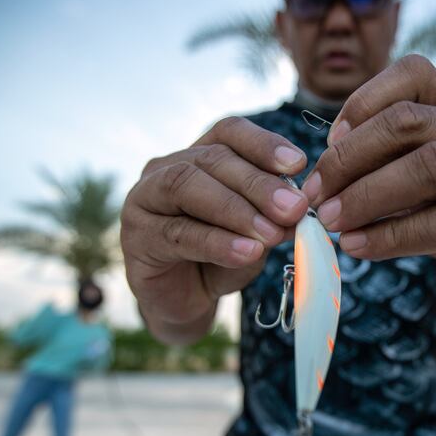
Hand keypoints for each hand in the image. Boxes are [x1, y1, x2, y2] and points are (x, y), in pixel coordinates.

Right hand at [121, 117, 308, 336]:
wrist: (187, 303)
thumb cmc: (222, 260)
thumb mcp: (255, 235)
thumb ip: (272, 218)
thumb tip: (298, 209)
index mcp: (198, 156)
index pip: (229, 133)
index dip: (263, 144)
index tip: (298, 164)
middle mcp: (166, 169)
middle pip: (212, 159)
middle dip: (258, 184)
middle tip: (294, 208)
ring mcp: (144, 200)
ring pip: (187, 187)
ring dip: (236, 210)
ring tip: (271, 234)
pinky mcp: (136, 237)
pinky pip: (177, 233)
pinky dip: (217, 242)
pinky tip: (247, 252)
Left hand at [304, 54, 435, 297]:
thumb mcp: (417, 179)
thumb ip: (381, 164)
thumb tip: (321, 174)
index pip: (415, 74)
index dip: (363, 100)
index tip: (329, 141)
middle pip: (411, 121)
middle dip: (350, 156)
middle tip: (315, 192)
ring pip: (429, 166)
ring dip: (367, 194)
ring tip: (330, 220)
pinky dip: (388, 236)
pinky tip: (356, 246)